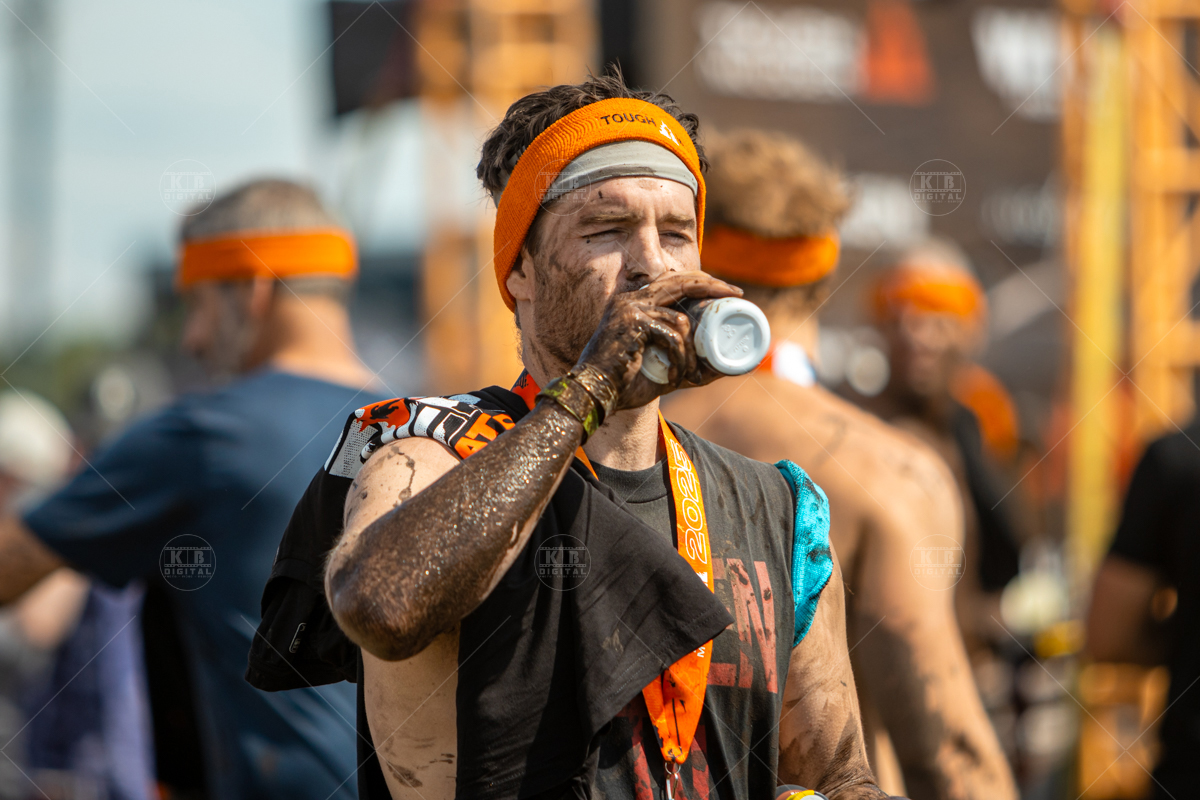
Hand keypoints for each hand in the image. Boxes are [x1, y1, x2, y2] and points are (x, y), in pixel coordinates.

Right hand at [576, 271, 741, 410]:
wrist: (594, 393)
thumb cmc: (624, 384)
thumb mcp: (661, 365)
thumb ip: (684, 360)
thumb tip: (725, 367)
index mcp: (635, 303)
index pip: (673, 280)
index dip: (702, 281)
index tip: (728, 291)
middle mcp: (631, 299)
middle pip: (681, 281)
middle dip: (713, 286)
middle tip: (738, 295)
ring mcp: (631, 308)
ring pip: (681, 321)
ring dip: (692, 353)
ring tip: (689, 375)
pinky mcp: (633, 322)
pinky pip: (672, 337)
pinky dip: (679, 360)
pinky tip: (672, 377)